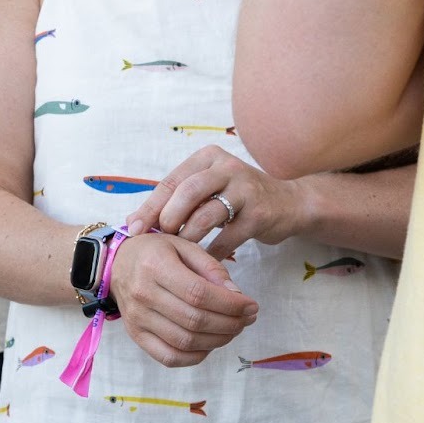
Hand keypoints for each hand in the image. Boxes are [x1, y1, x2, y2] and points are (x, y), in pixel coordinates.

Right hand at [107, 232, 258, 367]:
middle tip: (247, 318)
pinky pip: (170, 357)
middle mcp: (143, 294)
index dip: (230, 304)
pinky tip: (210, 344)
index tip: (251, 306)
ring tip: (234, 329)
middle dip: (230, 323)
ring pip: (186, 341)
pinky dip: (196, 356)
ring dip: (218, 340)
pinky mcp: (136, 336)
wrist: (116, 264)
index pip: (199, 293)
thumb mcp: (183, 246)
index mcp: (155, 266)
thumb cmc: (154, 252)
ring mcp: (137, 319)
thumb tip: (237, 296)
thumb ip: (211, 268)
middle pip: (195, 320)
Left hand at [128, 146, 307, 262]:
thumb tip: (133, 223)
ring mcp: (246, 189)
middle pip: (188, 191)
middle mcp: (227, 167)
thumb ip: (176, 201)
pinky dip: (212, 252)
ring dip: (189, 236)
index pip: (172, 181)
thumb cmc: (237, 199)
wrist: (290, 204)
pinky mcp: (260, 213)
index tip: (133, 229)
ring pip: (207, 213)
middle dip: (168, 218)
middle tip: (158, 240)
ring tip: (179, 251)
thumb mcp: (209, 190)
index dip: (150, 206)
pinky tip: (203, 264)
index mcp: (208, 158)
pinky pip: (229, 236)